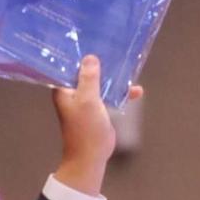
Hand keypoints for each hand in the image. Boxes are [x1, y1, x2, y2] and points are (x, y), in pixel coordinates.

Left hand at [52, 54, 142, 195]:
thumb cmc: (85, 130)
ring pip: (100, 83)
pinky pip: (109, 96)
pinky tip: (136, 91)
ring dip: (113, 78)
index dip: (79, 54)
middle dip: (99, 63)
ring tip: (128, 67)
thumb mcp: (88, 100)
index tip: (91, 42)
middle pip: (86, 72)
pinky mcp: (98, 111)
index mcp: (63, 90)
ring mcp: (86, 102)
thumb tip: (90, 58)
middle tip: (113, 49)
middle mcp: (73, 94)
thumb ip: (89, 78)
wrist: (90, 157)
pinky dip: (120, 93)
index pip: (69, 66)